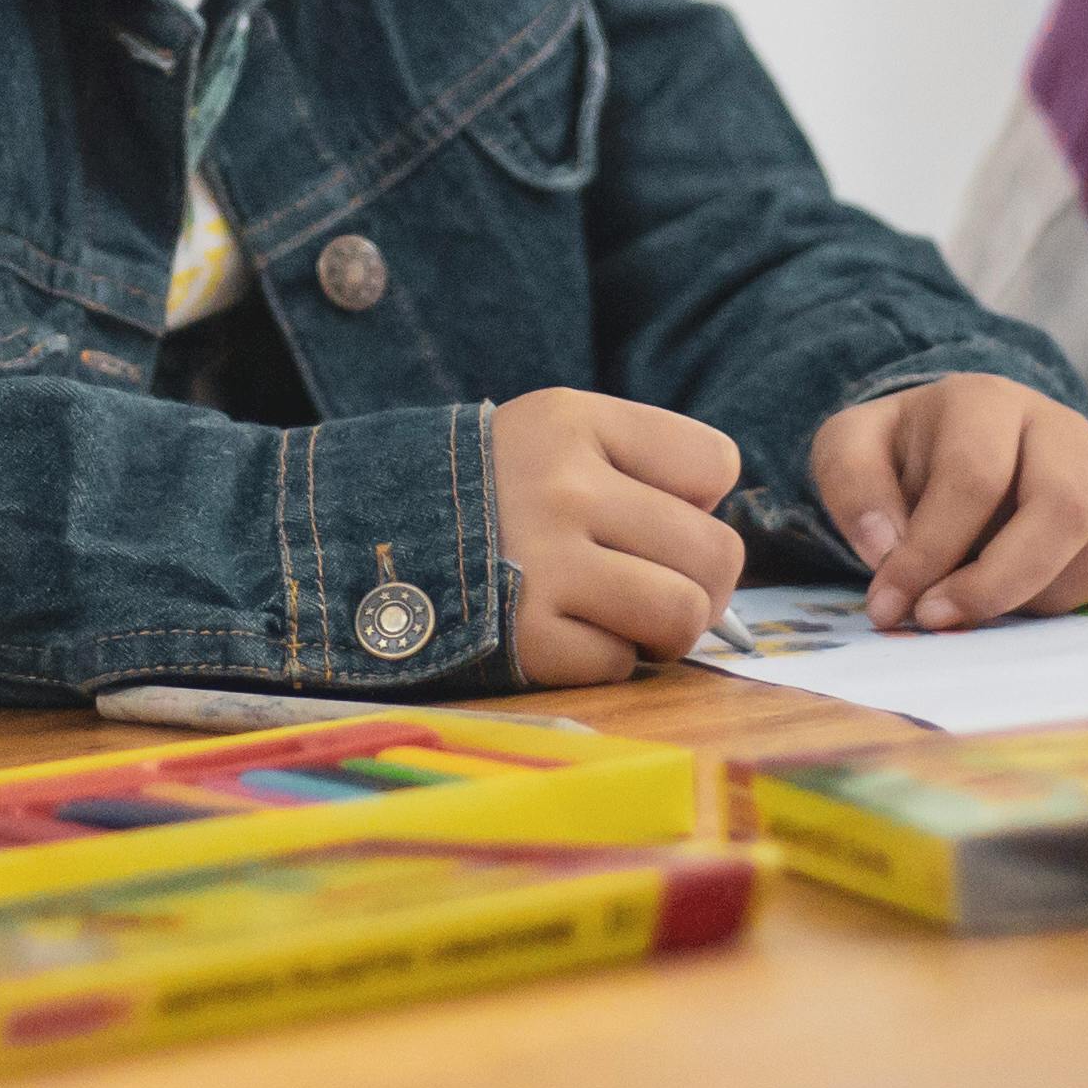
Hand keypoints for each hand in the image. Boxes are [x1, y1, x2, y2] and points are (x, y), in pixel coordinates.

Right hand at [489, 389, 744, 684]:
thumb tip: (724, 556)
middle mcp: (563, 488)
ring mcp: (542, 566)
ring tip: (626, 617)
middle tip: (657, 583)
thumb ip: (639, 466)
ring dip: (664, 628)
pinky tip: (565, 635)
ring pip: (682, 613)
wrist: (362, 537)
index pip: (716, 464)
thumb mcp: (551, 434)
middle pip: (716, 551)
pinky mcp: (524, 639)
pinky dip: (603, 660)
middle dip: (700, 580)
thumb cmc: (486, 492)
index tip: (649, 509)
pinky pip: (619, 664)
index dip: (696, 498)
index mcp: (576, 422)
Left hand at [810, 375, 1087, 633]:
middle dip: (1001, 583)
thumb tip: (888, 549)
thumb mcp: (853, 451)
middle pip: (1065, 508)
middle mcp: (1061, 427)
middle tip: (945, 621)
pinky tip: (1063, 599)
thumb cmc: (908, 457)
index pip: (975, 478)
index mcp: (986, 402)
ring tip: (1000, 608)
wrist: (963, 443)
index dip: (931, 552)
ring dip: (1053, 597)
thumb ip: (854, 487)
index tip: (893, 608)